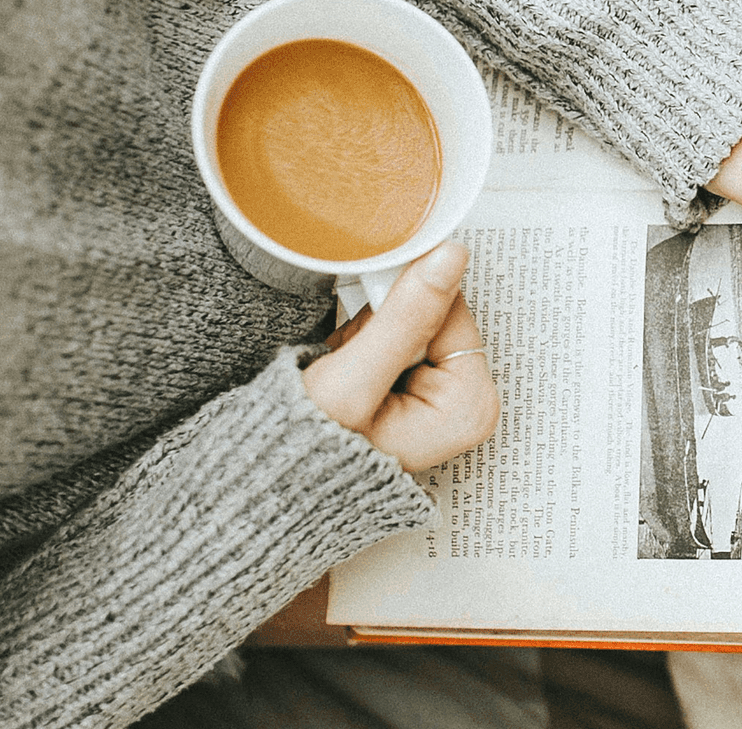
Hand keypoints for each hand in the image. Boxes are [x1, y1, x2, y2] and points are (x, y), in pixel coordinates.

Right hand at [302, 243, 497, 471]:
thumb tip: (448, 258)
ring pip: (413, 320)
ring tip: (346, 370)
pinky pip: (398, 335)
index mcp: (471, 408)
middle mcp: (466, 404)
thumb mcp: (351, 383)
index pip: (453, 311)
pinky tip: (348, 370)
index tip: (371, 317)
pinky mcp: (416, 387)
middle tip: (354, 360)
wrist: (270, 482)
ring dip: (371, 332)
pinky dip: (365, 342)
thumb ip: (403, 318)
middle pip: (436, 315)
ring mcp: (442, 397)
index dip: (405, 305)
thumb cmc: (307, 455)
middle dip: (386, 324)